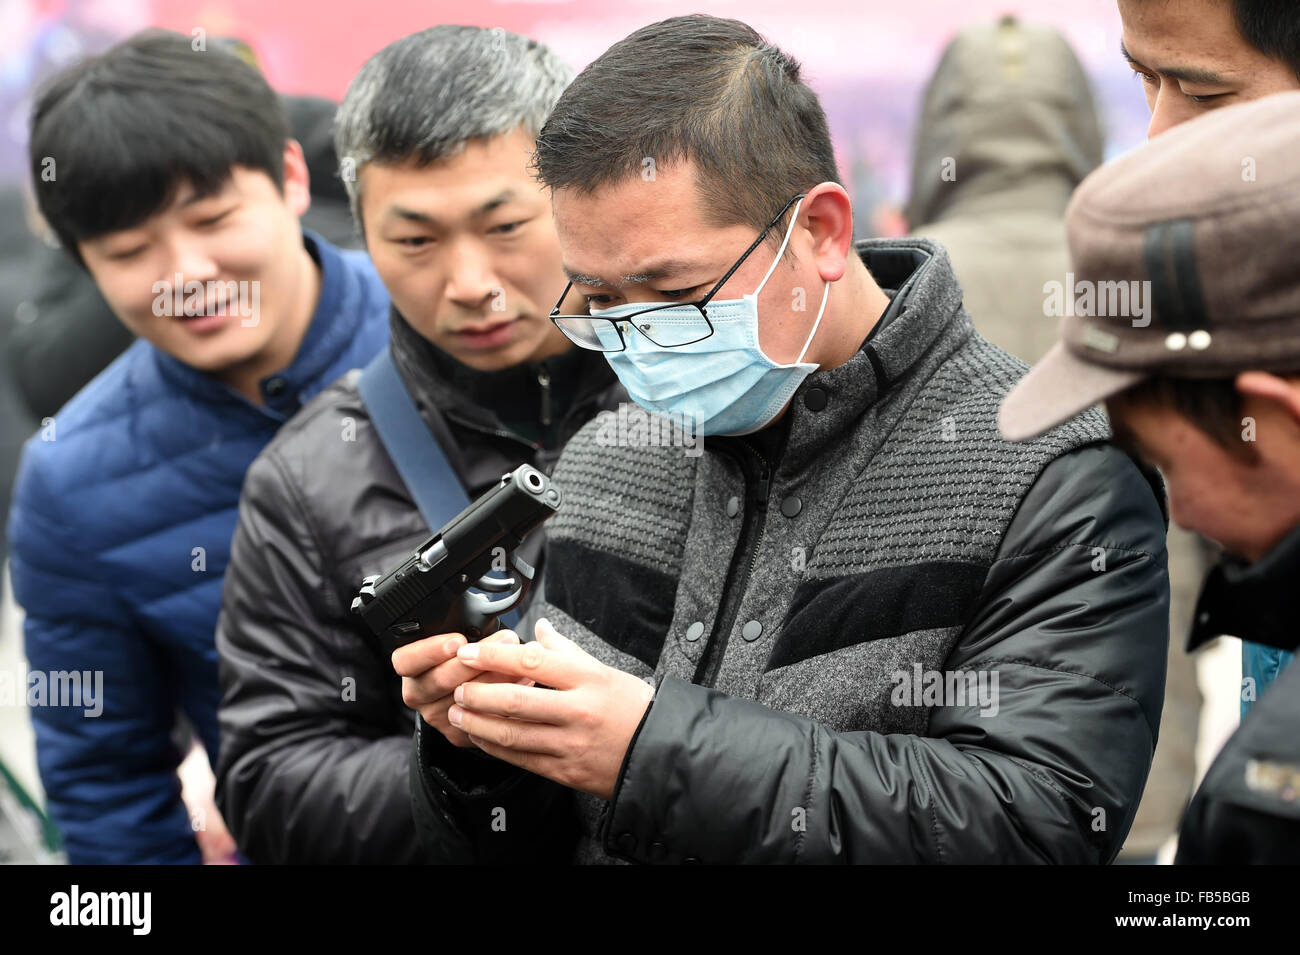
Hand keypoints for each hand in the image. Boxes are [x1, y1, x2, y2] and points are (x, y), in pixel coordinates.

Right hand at [393, 628, 532, 747]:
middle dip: (476, 660)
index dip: (430, 651)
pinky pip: (481, 718)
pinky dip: (505, 698)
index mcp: (411, 668)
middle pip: (439, 681)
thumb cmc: (466, 653)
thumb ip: (461, 628)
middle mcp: (418, 694)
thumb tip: (483, 622)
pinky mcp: (457, 734)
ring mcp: (436, 716)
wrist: (472, 683)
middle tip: (506, 641)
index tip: (458, 641)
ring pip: (463, 700)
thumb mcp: (457, 633)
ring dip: (496, 678)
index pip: (405, 661)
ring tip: (521, 661)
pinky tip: (524, 682)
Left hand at [446, 618, 655, 798]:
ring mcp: (570, 743)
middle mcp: (577, 710)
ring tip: (457, 713)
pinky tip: (480, 738)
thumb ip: (566, 650)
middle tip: (456, 686)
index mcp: (587, 679)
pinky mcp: (566, 770)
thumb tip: (540, 628)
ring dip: (478, 723)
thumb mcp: (604, 670)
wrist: (659, 752)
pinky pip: (521, 759)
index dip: (493, 657)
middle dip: (477, 693)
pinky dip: (494, 747)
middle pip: (515, 700)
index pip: (531, 662)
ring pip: (513, 733)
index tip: (468, 653)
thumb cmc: (632, 707)